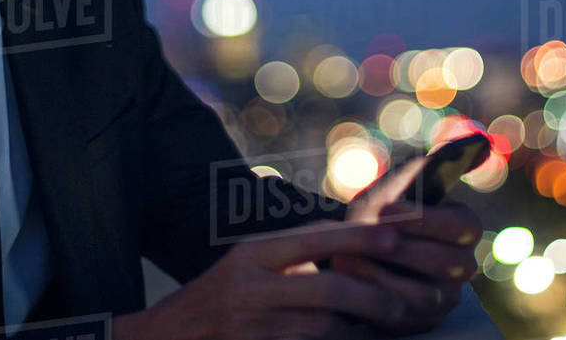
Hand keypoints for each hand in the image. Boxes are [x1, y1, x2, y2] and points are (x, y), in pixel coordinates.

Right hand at [114, 221, 409, 339]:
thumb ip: (294, 252)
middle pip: (328, 289)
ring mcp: (252, 326)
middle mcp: (251, 287)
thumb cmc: (220, 296)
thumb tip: (353, 242)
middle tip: (399, 305)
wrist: (167, 339)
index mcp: (252, 254)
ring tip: (378, 327)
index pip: (313, 238)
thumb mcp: (248, 262)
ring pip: (323, 328)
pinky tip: (347, 339)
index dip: (357, 237)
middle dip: (371, 297)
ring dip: (355, 331)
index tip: (395, 237)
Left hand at [335, 157, 482, 334]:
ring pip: (425, 295)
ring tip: (347, 254)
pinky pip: (401, 318)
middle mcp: (460, 267)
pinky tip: (346, 274)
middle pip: (446, 263)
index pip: (464, 226)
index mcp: (463, 229)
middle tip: (364, 234)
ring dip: (381, 272)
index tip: (386, 208)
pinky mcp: (416, 323)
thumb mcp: (399, 184)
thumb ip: (435, 163)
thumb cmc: (378, 209)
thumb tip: (483, 141)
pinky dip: (370, 294)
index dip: (426, 219)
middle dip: (400, 247)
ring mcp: (442, 298)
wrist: (344, 243)